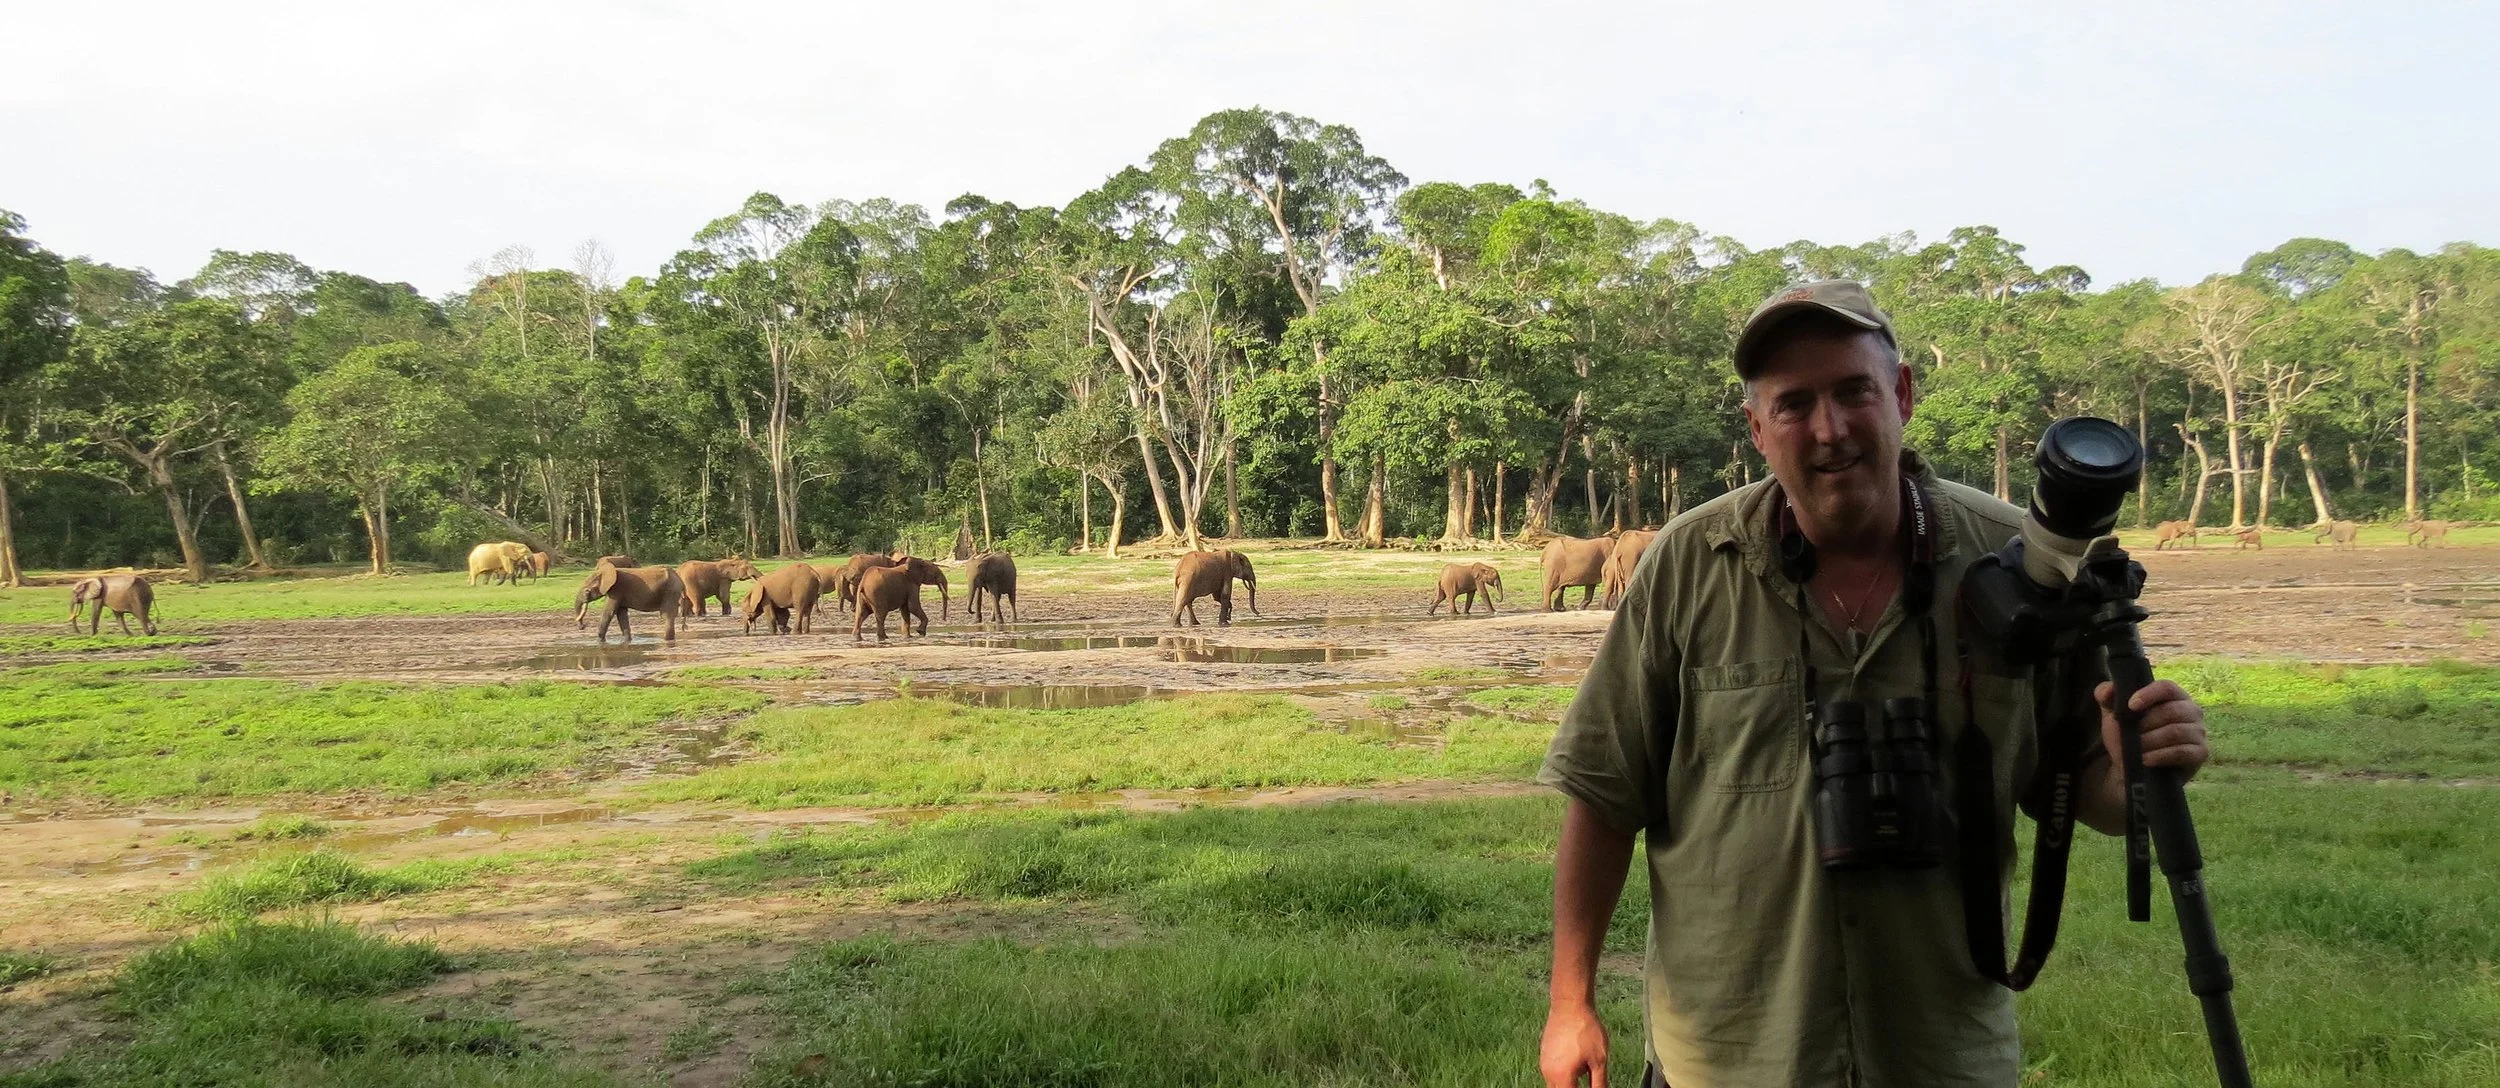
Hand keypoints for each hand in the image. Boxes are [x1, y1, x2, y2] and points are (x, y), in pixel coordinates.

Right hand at [1540, 1001, 1608, 1087]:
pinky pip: (1552, 1072)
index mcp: (1562, 1077)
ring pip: (1555, 1083)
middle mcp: (1548, 1072)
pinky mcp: (1544, 1053)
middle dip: (1573, 1087)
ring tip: (1584, 1069)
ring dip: (1568, 1082)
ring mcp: (1544, 1062)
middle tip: (1586, 1078)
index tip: (1592, 1087)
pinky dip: (1563, 1073)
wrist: (1570, 1004)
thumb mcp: (1599, 1060)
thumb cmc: (1585, 1029)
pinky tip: (1576, 1059)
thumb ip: (1599, 1083)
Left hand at [2094, 679, 2209, 778]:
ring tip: (2135, 749)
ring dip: (2150, 741)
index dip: (2149, 694)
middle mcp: (2192, 710)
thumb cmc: (2129, 735)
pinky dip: (2159, 756)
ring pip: (2175, 732)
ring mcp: (2198, 732)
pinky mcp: (2200, 752)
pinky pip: (2181, 751)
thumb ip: (2106, 696)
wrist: (2135, 768)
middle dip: (2145, 724)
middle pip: (2170, 711)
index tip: (2130, 705)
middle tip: (2129, 734)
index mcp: (2174, 696)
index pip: (2167, 687)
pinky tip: (2145, 760)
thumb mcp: (2113, 714)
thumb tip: (2108, 689)